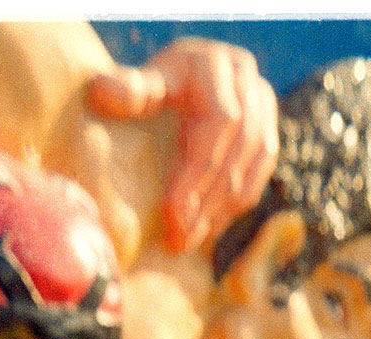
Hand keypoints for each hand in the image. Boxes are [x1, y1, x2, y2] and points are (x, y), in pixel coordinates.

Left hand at [86, 39, 278, 252]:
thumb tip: (102, 91)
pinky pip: (258, 176)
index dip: (196, 174)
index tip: (170, 215)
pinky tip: (208, 230)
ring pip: (252, 167)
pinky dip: (233, 207)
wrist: (179, 81)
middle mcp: (247, 80)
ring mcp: (264, 106)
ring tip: (190, 241)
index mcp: (216, 64)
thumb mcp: (143, 81)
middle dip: (207, 201)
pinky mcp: (268, 132)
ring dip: (221, 210)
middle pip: (237, 150)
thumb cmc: (153, 84)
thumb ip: (129, 88)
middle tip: (178, 240)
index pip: (218, 124)